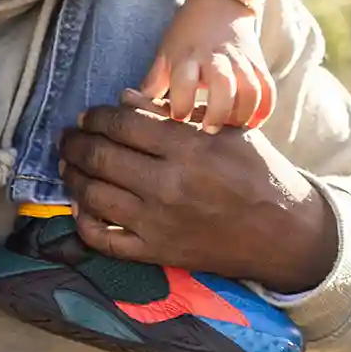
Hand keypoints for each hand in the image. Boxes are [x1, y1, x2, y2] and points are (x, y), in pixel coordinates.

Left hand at [58, 95, 335, 293]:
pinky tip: (80, 207)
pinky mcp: (158, 253)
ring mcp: (160, 223)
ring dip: (73, 178)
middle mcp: (169, 185)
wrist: (283, 232)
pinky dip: (85, 223)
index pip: (123, 124)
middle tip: (68, 137)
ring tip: (68, 166)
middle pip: (102, 157)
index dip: (96, 116)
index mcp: (188, 148)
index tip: (88, 115)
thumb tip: (124, 98)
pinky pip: (106, 240)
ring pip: (95, 196)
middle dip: (76, 143)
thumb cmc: (256, 171)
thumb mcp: (224, 131)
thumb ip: (172, 114)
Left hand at [140, 0, 270, 131]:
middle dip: (218, 111)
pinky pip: (268, 89)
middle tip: (210, 130)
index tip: (178, 119)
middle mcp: (217, 58)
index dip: (181, 103)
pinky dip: (264, 109)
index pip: (185, 80)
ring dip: (243, 113)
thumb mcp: (166, 54)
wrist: (219, 3)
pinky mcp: (259, 64)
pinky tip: (253, 124)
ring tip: (232, 130)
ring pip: (251, 89)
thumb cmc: (186, 36)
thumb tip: (129, 111)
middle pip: (224, 85)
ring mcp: (242, 61)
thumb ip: (153, 82)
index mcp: (189, 56)